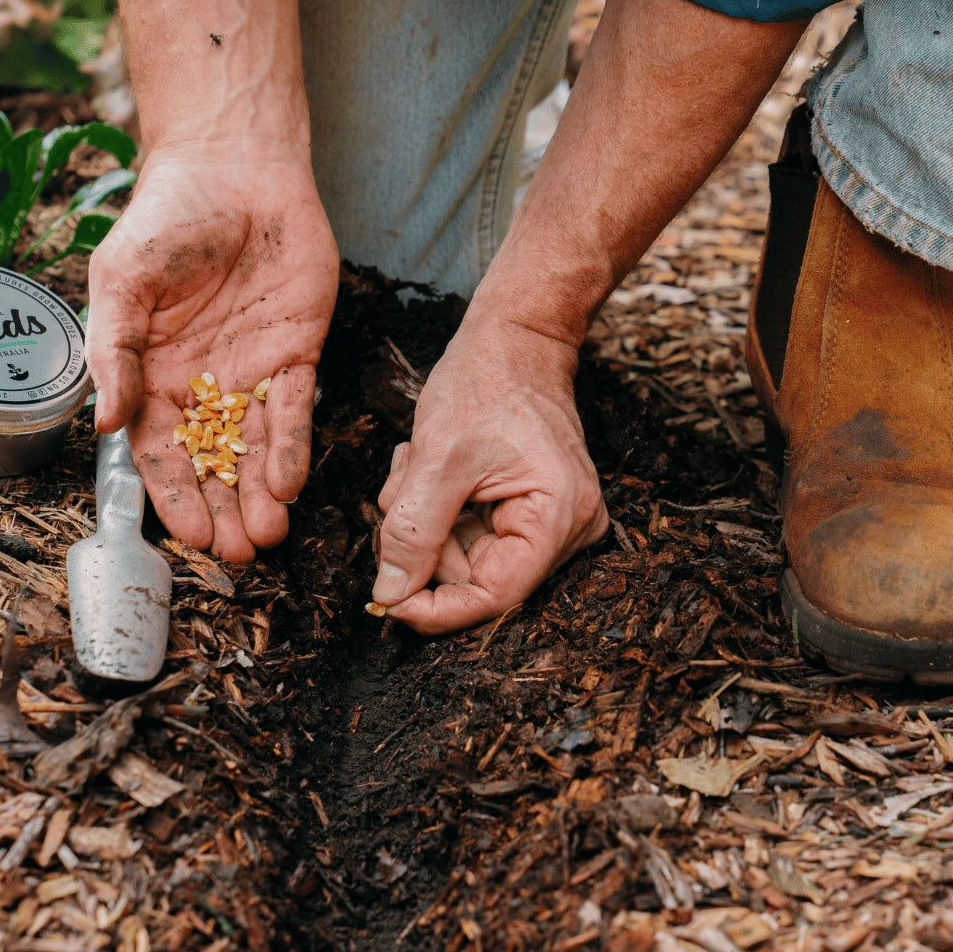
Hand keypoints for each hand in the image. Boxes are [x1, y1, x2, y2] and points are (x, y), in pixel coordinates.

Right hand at [86, 146, 338, 562]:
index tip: (187, 537)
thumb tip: (103, 422)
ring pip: (256, 450)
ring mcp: (252, 375)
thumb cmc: (168, 219)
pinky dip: (293, 449)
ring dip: (261, 495)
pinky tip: (291, 486)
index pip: (161, 452)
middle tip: (238, 555)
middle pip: (214, 464)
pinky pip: (295, 414)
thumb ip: (115, 351)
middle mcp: (204, 386)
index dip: (173, 497)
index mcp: (154, 375)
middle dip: (225, 510)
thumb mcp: (123, 281)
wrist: (237, 171)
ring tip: (268, 537)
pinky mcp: (297, 358)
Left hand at [373, 314, 608, 633]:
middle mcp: (568, 532)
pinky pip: (470, 538)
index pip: (494, 598)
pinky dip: (437, 511)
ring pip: (464, 559)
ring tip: (417, 466)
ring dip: (424, 521)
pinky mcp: (531, 516)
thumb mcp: (437, 458)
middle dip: (423, 544)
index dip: (435, 609)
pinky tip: (430, 469)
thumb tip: (390, 596)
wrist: (516, 342)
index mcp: (557, 519)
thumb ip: (413, 532)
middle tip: (400, 489)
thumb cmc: (486, 383)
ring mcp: (552, 525)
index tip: (385, 601)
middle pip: (476, 579)